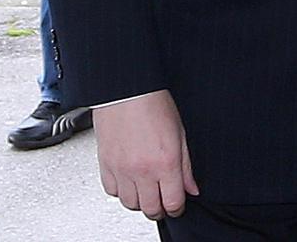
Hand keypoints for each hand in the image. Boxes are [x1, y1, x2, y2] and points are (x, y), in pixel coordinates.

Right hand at [95, 91, 199, 220]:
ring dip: (140, 201)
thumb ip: (186, 167)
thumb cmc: (153, 103)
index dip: (177, 208)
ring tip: (146, 189)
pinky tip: (129, 180)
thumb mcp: (179, 133)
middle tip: (162, 199)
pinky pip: (111, 191)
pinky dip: (121, 190)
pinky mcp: (105, 165)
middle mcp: (142, 170)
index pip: (172, 203)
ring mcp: (122, 169)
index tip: (177, 204)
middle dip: (159, 208)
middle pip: (151, 209)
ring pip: (130, 205)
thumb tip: (191, 189)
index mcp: (165, 162)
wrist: (126, 88)